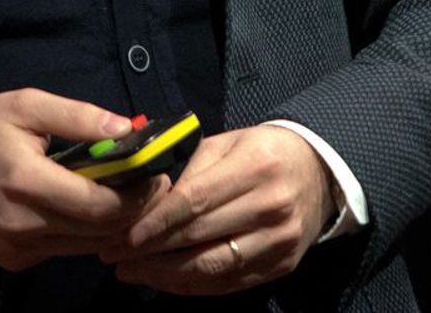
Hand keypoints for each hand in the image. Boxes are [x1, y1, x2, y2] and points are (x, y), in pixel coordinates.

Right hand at [0, 88, 169, 272]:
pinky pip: (64, 251)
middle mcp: (22, 224)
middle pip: (99, 231)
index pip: (98, 205)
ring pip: (86, 247)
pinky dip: (83, 233)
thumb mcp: (28, 106)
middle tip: (151, 185)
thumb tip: (127, 129)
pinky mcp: (14, 260)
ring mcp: (17, 248)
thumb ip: (80, 116)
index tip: (154, 176)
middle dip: (133, 210)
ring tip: (126, 194)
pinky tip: (88, 209)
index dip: (135, 195)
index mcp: (26, 182)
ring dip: (112, 224)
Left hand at [98, 125, 329, 295]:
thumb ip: (188, 170)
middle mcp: (271, 207)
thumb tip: (142, 198)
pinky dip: (191, 286)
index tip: (121, 235)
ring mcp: (279, 242)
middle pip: (199, 237)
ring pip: (212, 268)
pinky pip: (228, 283)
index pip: (195, 201)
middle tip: (111, 254)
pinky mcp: (281, 267)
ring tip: (129, 271)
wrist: (318, 172)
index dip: (155, 223)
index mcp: (255, 167)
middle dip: (149, 250)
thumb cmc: (261, 152)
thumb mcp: (226, 144)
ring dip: (163, 275)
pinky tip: (163, 280)